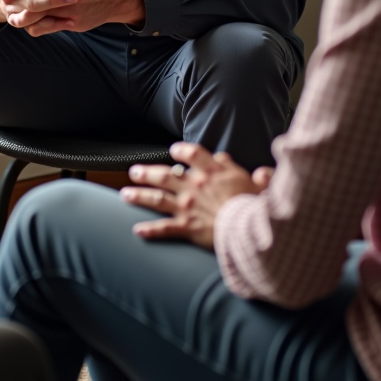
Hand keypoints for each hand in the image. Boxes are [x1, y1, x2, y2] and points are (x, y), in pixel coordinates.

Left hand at [121, 142, 271, 249]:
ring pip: (157, 199)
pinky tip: (137, 230)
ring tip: (125, 194)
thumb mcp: (251, 179)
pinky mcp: (187, 227)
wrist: (252, 229)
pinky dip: (150, 230)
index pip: (191, 154)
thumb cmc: (255, 204)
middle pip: (165, 176)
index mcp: (211, 172)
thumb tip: (223, 157)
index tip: (173, 150)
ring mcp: (188, 207)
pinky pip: (164, 229)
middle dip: (147, 173)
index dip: (181, 150)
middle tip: (134, 171)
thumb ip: (234, 167)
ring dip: (140, 195)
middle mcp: (194, 186)